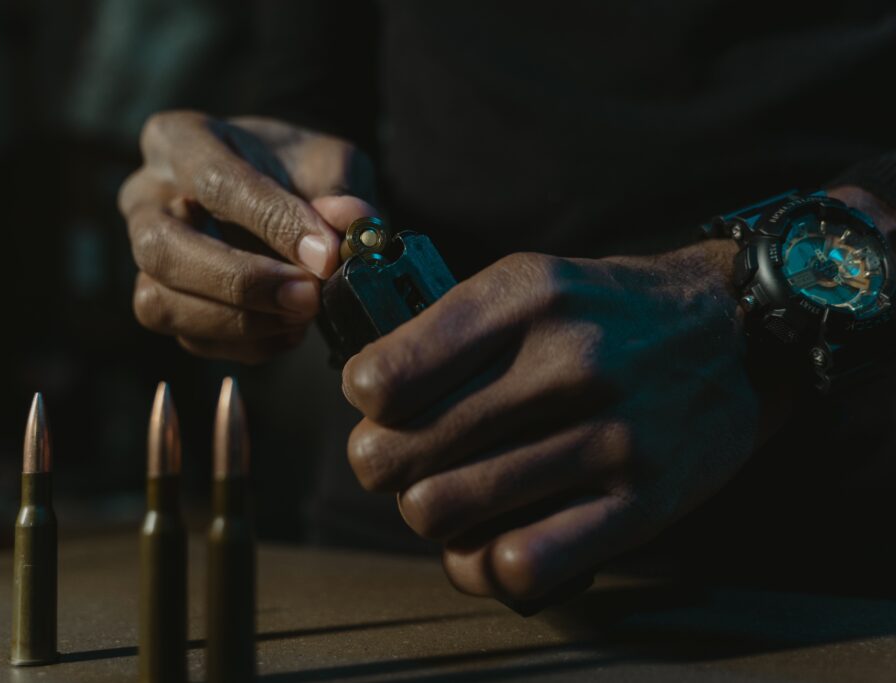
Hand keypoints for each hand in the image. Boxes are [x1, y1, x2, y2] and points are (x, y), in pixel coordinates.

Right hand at [118, 111, 375, 362]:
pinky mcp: (162, 305)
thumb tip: (352, 224)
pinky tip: (291, 330)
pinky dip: (248, 345)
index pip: (212, 181)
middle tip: (307, 296)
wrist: (287, 193)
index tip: (325, 255)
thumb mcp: (328, 162)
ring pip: (160, 303)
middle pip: (162, 248)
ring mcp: (145, 257)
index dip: (271, 222)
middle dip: (239, 282)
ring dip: (240, 322)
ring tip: (303, 315)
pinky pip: (191, 339)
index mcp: (178, 140)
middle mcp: (146, 198)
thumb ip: (340, 191)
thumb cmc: (297, 169)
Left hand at [341, 241, 761, 600]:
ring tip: (446, 497)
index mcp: (524, 297)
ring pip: (443, 510)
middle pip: (399, 453)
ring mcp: (609, 435)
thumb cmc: (608, 312)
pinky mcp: (644, 501)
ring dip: (428, 513)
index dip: (365, 402)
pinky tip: (491, 544)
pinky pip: (525, 563)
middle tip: (402, 459)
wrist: (735, 332)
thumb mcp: (530, 282)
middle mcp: (566, 362)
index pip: (385, 377)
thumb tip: (367, 395)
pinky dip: (486, 566)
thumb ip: (450, 328)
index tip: (382, 405)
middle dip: (380, 465)